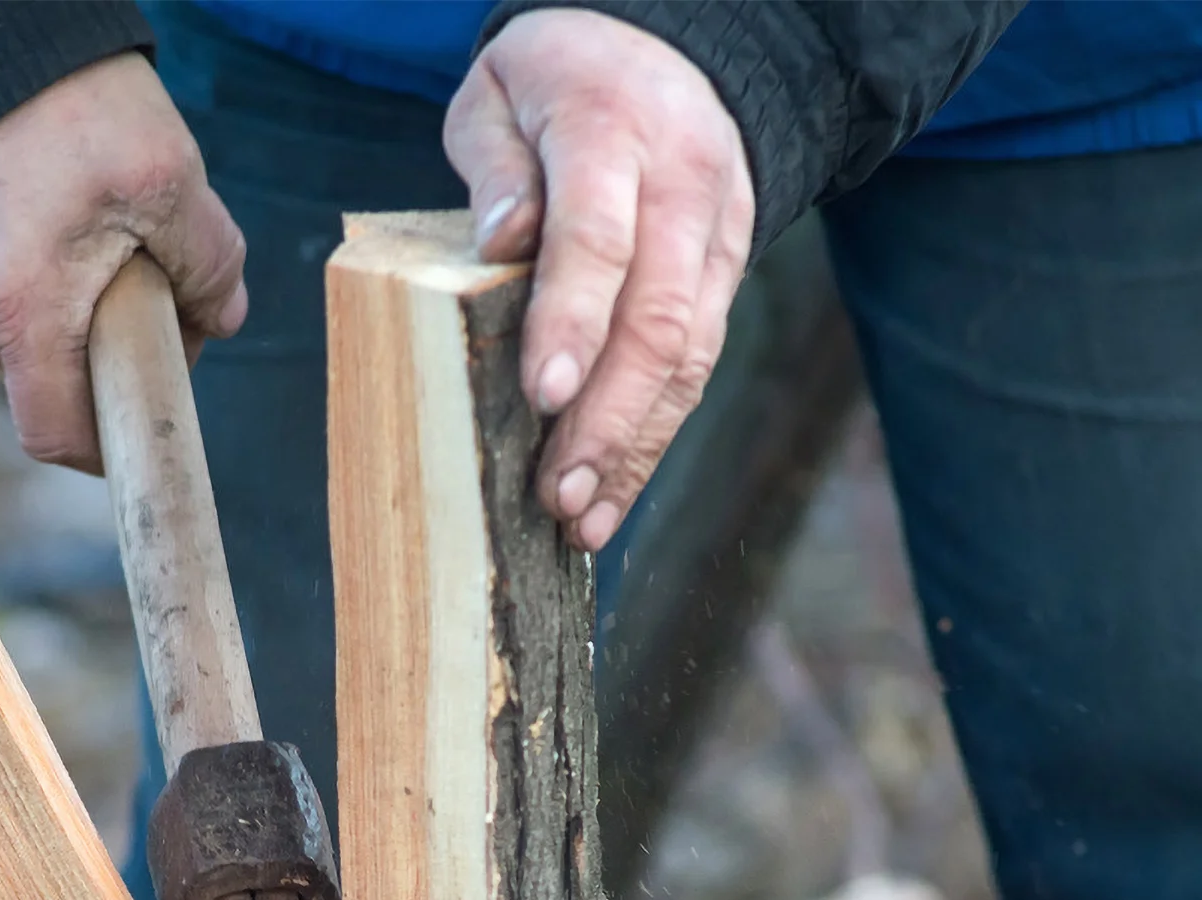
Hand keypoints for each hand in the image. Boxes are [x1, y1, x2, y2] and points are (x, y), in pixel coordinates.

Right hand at [0, 52, 245, 472]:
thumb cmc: (73, 105)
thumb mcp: (171, 182)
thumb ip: (211, 267)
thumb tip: (222, 320)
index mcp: (19, 314)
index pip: (57, 435)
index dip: (108, 450)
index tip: (148, 425)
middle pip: (55, 386)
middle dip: (115, 363)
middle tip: (161, 298)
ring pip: (35, 343)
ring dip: (87, 319)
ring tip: (115, 243)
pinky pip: (9, 302)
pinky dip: (53, 287)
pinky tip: (74, 227)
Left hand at [444, 8, 753, 549]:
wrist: (675, 53)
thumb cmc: (561, 83)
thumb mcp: (502, 92)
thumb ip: (496, 166)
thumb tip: (499, 243)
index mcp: (613, 131)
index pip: (598, 237)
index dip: (572, 320)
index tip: (542, 394)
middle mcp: (682, 188)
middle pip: (656, 318)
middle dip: (605, 418)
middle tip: (557, 494)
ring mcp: (716, 237)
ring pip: (688, 357)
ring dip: (634, 448)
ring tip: (583, 521)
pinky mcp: (727, 276)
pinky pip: (698, 365)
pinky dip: (655, 436)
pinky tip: (614, 493)